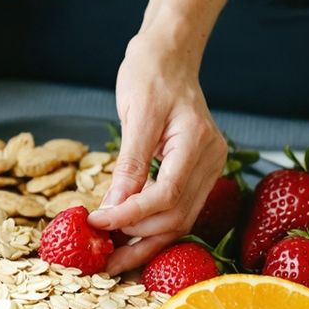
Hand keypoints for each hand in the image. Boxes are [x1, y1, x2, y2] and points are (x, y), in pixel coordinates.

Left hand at [86, 34, 226, 274]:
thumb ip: (129, 163)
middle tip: (101, 253)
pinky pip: (178, 208)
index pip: (167, 195)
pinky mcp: (199, 172)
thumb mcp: (135, 113)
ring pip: (180, 221)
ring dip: (145, 241)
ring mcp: (209, 167)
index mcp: (198, 142)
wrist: (170, 54)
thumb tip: (113, 207)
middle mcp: (212, 159)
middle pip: (177, 217)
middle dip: (138, 239)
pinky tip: (127, 235)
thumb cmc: (150, 73)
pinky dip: (152, 225)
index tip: (96, 223)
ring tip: (112, 254)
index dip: (130, 216)